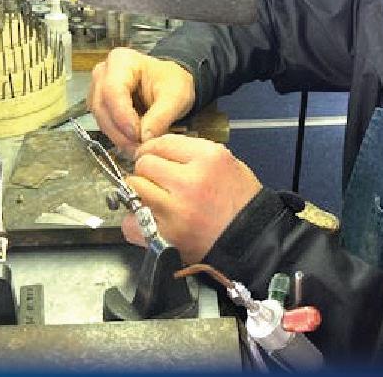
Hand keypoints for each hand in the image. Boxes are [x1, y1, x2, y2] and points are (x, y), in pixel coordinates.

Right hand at [87, 48, 194, 155]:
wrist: (170, 83)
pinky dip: (117, 136)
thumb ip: (161, 117)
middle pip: (102, 106)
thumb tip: (145, 139)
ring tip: (137, 149)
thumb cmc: (172, 82)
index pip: (113, 90)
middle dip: (120, 131)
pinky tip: (132, 144)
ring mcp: (98, 89)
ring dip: (118, 137)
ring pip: (100, 118)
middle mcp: (104, 73)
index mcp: (121, 61)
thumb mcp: (176, 97)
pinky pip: (103, 123)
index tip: (137, 135)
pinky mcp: (100, 105)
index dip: (122, 115)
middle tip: (138, 149)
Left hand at [122, 135, 262, 262]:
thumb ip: (194, 153)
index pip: (162, 143)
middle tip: (155, 178)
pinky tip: (147, 217)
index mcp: (208, 158)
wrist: (251, 239)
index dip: (152, 148)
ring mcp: (175, 210)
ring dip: (140, 191)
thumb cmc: (242, 202)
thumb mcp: (228, 163)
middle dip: (147, 169)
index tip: (150, 154)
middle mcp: (189, 181)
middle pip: (145, 164)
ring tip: (153, 196)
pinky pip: (131, 221)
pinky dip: (134, 220)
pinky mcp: (165, 235)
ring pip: (135, 188)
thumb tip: (161, 150)